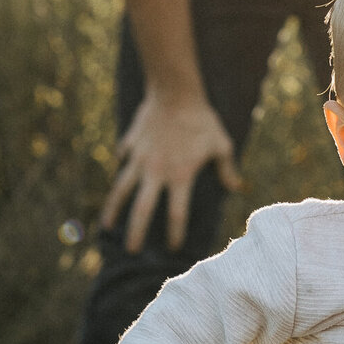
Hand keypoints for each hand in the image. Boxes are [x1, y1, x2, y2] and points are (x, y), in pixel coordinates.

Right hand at [101, 88, 239, 252]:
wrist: (175, 92)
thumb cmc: (202, 120)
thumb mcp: (221, 144)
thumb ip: (227, 169)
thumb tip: (236, 188)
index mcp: (180, 176)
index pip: (177, 213)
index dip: (176, 232)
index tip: (174, 248)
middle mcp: (156, 172)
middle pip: (143, 209)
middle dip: (137, 232)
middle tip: (133, 251)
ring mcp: (140, 159)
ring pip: (121, 190)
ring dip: (113, 210)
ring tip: (106, 227)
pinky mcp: (130, 145)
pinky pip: (123, 159)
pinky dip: (121, 168)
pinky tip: (119, 176)